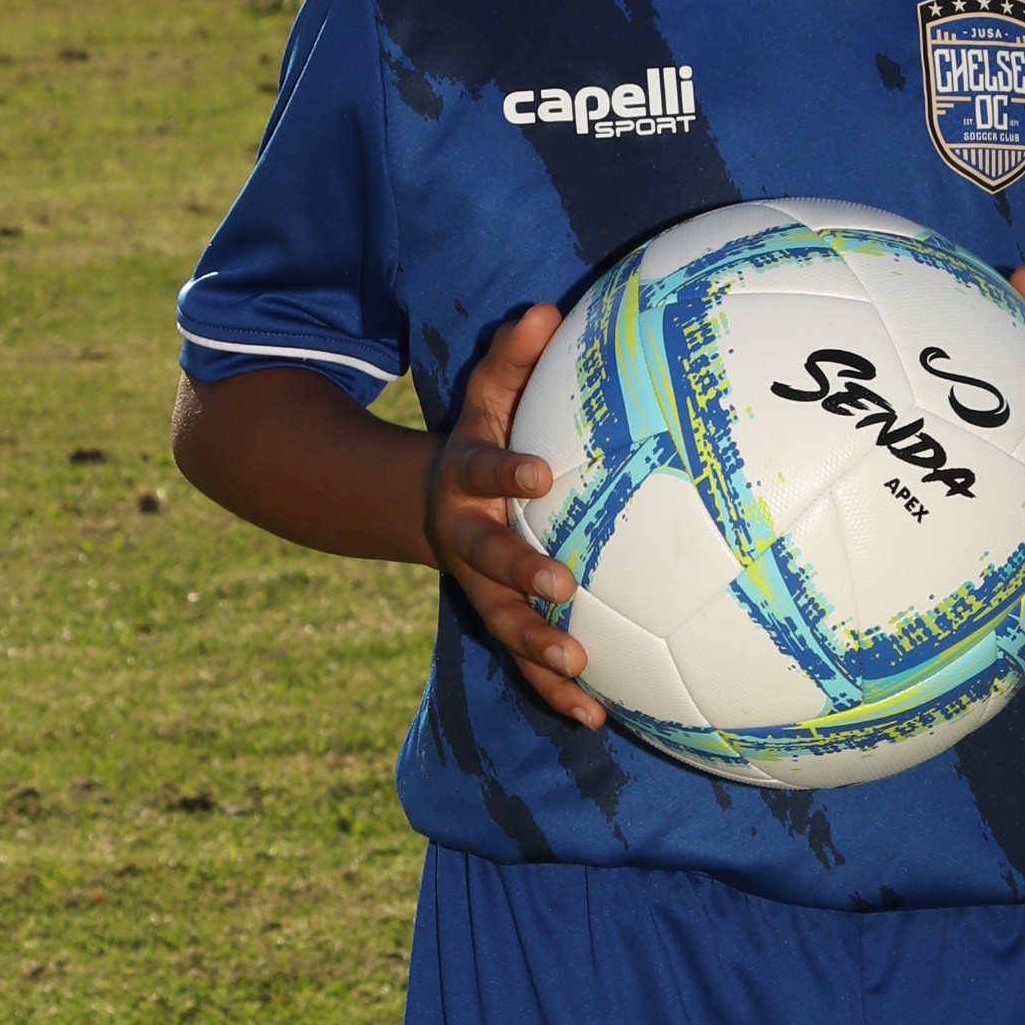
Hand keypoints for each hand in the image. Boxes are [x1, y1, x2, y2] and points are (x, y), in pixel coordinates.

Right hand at [421, 306, 605, 731]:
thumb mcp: (484, 397)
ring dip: (539, 649)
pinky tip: (596, 716)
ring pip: (506, 624)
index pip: (485, 471)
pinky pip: (526, 663)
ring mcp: (482, 588)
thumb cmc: (478, 441)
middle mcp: (469, 541)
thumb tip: (543, 308)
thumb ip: (509, 358)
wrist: (428, 506)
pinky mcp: (502, 621)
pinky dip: (556, 692)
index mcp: (465, 481)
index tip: (540, 474)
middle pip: (490, 562)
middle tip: (561, 586)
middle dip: (523, 574)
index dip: (508, 473)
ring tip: (578, 666)